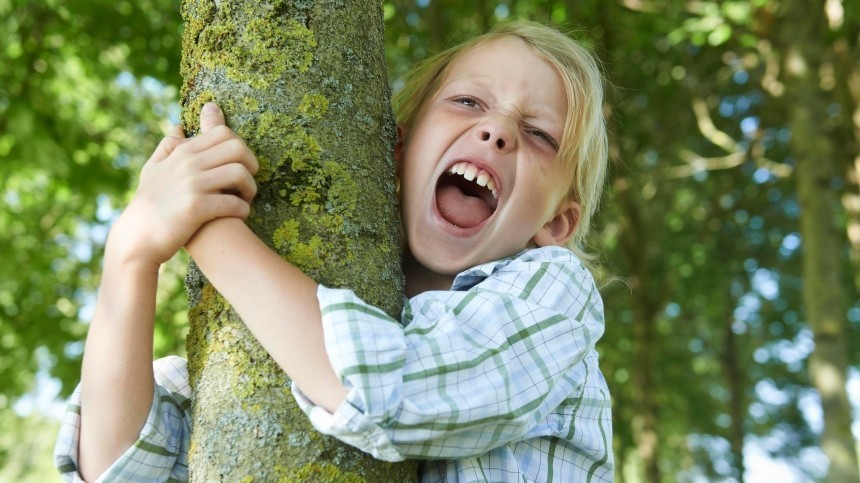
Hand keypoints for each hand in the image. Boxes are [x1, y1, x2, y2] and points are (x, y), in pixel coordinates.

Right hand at [109, 103, 258, 267]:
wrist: (137, 238)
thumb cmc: (149, 204)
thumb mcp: (153, 169)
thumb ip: (167, 147)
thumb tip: (179, 128)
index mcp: (183, 152)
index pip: (223, 133)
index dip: (241, 147)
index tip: (241, 164)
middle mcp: (188, 164)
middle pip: (237, 148)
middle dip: (251, 164)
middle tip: (247, 182)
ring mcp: (192, 185)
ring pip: (239, 173)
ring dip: (250, 188)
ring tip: (245, 199)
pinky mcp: (196, 208)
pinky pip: (234, 203)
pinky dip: (243, 210)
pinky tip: (240, 215)